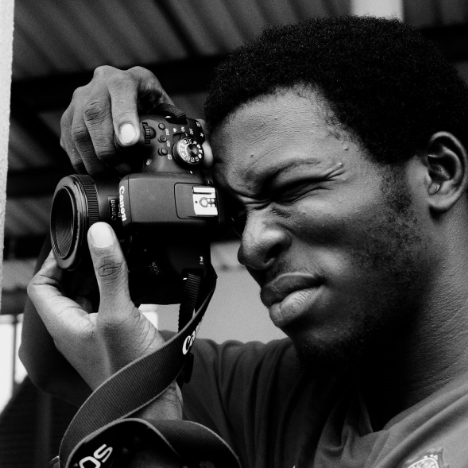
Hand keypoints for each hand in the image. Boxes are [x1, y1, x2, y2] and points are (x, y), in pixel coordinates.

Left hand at [27, 222, 181, 418]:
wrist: (151, 401)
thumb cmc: (128, 369)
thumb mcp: (118, 313)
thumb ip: (109, 272)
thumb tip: (99, 234)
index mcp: (63, 323)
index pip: (41, 285)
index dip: (54, 262)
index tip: (77, 244)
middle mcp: (75, 328)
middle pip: (65, 288)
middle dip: (81, 265)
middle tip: (102, 248)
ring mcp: (94, 333)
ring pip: (88, 296)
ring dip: (101, 276)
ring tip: (119, 260)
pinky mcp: (114, 336)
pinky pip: (108, 306)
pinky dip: (116, 290)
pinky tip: (135, 284)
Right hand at [60, 65, 211, 176]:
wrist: (123, 95)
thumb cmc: (149, 107)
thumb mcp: (167, 111)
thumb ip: (186, 131)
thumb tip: (209, 158)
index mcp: (128, 78)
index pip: (122, 91)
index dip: (124, 118)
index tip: (131, 142)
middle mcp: (100, 83)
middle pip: (95, 116)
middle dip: (110, 149)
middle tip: (125, 169)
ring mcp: (79, 99)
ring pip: (79, 131)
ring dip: (96, 159)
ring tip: (113, 173)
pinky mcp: (67, 117)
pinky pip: (69, 142)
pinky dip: (82, 160)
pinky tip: (96, 169)